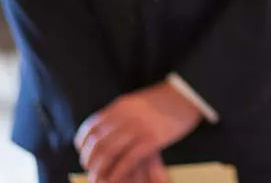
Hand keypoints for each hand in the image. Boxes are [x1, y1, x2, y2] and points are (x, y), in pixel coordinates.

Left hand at [75, 82, 202, 180]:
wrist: (188, 95)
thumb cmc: (165, 101)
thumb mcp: (137, 102)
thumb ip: (120, 114)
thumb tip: (104, 130)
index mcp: (120, 106)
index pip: (90, 128)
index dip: (82, 145)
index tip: (83, 154)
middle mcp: (126, 116)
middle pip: (97, 143)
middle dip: (89, 161)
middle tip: (90, 170)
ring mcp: (139, 128)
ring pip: (109, 154)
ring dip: (100, 170)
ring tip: (98, 178)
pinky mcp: (152, 140)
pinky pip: (127, 160)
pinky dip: (117, 173)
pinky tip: (114, 180)